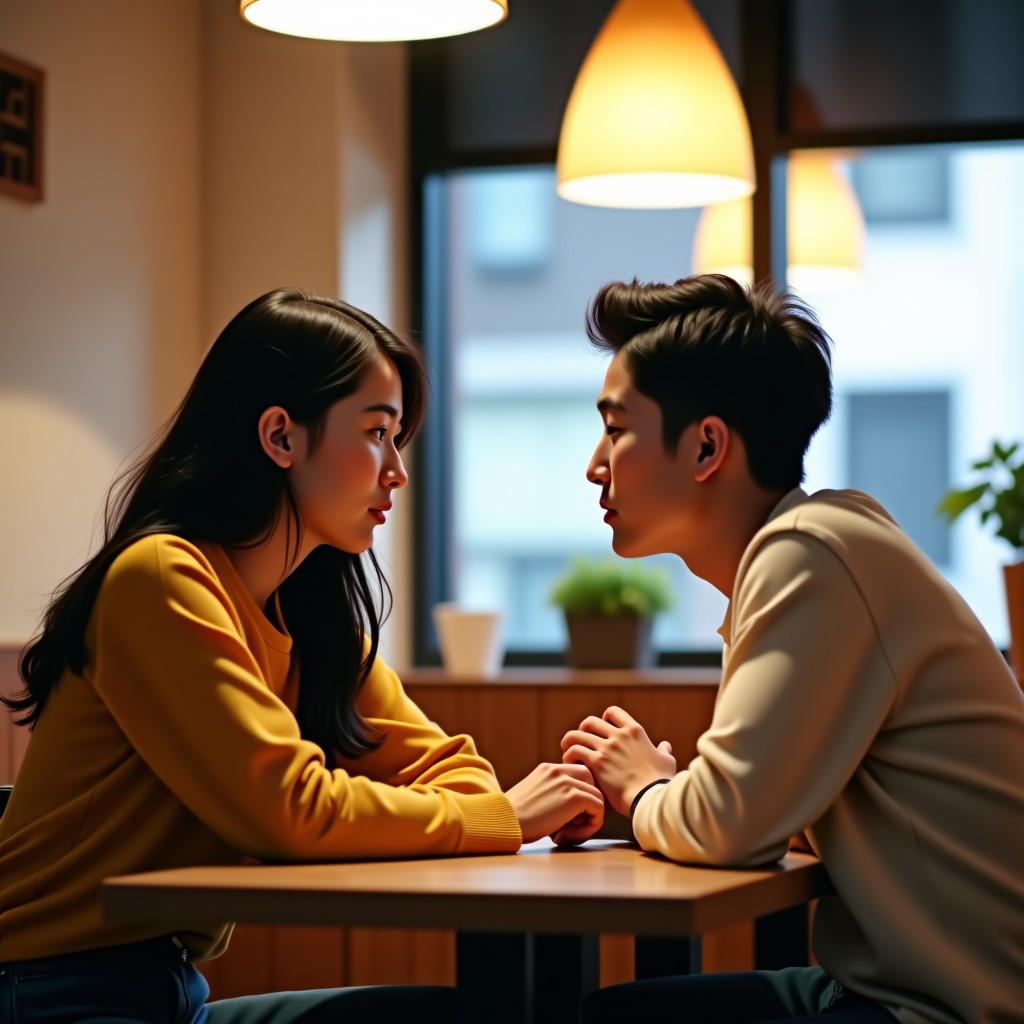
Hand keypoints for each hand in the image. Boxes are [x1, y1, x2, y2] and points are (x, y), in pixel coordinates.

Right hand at [505, 762, 604, 845]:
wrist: (502, 821)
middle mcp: (559, 770)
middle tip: (571, 823)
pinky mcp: (574, 796)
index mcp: (548, 769)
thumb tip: (573, 814)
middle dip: (588, 802)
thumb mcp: (533, 798)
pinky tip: (568, 835)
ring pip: (598, 796)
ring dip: (589, 818)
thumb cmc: (512, 818)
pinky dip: (591, 825)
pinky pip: (598, 808)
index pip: (579, 774)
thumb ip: (551, 796)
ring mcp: (567, 781)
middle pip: (592, 780)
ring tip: (569, 833)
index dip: (580, 794)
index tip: (568, 815)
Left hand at [560, 705, 676, 816]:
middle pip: (590, 721)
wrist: (652, 797)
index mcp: (634, 731)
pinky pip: (575, 750)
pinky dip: (569, 755)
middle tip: (581, 742)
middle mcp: (618, 735)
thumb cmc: (660, 782)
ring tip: (568, 752)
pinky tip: (571, 764)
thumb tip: (665, 745)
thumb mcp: (666, 761)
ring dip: (570, 741)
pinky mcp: (597, 762)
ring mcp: (607, 748)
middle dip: (583, 730)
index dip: (604, 718)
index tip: (601, 730)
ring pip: (577, 734)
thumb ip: (663, 751)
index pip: (613, 712)